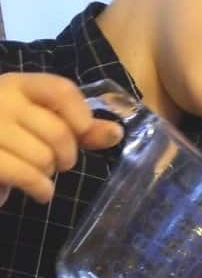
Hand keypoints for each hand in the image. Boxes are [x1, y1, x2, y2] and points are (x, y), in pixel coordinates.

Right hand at [0, 72, 123, 205]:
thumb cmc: (9, 139)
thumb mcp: (40, 123)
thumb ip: (78, 127)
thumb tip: (116, 132)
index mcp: (17, 85)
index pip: (61, 90)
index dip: (82, 115)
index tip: (83, 132)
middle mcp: (2, 100)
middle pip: (59, 132)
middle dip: (66, 156)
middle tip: (57, 162)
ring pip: (44, 158)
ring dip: (49, 174)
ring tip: (38, 173)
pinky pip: (28, 176)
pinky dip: (41, 189)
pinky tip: (40, 192)